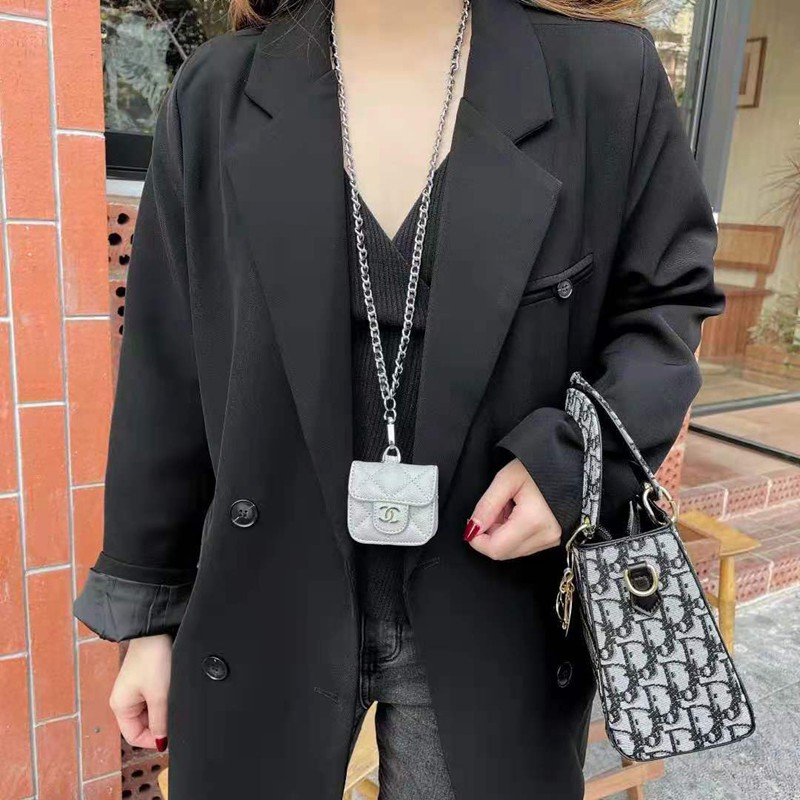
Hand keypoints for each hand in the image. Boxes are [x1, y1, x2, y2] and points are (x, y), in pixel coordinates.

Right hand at [109, 634, 171, 751]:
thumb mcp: (159, 695)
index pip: (134, 737)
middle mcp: (123, 699)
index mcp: (120, 706)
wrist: (156, 629)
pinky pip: (152, 697)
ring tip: (172, 697)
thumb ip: (160, 721)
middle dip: (158, 723)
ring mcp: (133, 688)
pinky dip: (162, 698)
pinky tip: (171, 689)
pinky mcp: (143, 678)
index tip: (170, 736)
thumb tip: (161, 742)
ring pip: (149, 711)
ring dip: (161, 709)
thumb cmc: (153, 659)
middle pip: (141, 725)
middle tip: (175, 714)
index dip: (153, 740)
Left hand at [464, 458, 560, 559]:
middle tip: (494, 508)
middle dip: (490, 534)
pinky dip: (513, 533)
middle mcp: (545, 536)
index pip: (496, 549)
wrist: (567, 467)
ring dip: (502, 533)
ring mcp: (551, 540)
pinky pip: (524, 545)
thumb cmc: (540, 467)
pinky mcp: (552, 540)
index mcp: (533, 521)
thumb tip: (473, 528)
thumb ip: (487, 505)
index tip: (471, 524)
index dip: (477, 540)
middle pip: (503, 552)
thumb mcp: (506, 479)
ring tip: (508, 507)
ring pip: (512, 550)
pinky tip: (517, 513)